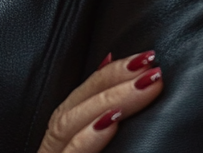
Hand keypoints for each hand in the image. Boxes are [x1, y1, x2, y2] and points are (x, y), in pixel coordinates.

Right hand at [37, 50, 163, 152]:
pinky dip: (87, 139)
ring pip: (67, 123)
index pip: (79, 97)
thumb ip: (100, 124)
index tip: (143, 58)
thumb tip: (128, 89)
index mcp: (60, 139)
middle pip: (73, 103)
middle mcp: (52, 147)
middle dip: (111, 80)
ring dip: (105, 101)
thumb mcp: (91, 146)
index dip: (108, 74)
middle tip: (151, 65)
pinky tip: (109, 124)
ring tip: (140, 85)